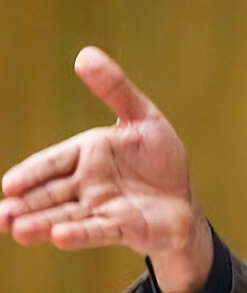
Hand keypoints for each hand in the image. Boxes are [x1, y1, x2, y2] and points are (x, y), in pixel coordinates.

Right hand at [0, 46, 212, 292]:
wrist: (183, 200)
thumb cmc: (161, 158)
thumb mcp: (143, 118)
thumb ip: (116, 90)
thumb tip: (84, 54)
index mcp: (88, 155)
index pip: (53, 162)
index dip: (32, 173)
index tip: (9, 185)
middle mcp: (88, 184)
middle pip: (50, 194)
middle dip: (25, 205)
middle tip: (1, 216)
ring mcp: (102, 208)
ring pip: (66, 216)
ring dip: (42, 223)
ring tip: (18, 229)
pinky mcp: (122, 228)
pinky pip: (98, 230)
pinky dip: (79, 234)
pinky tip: (59, 237)